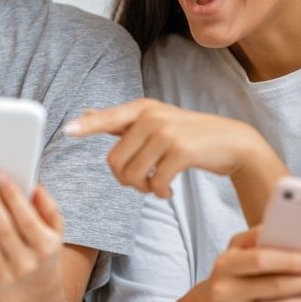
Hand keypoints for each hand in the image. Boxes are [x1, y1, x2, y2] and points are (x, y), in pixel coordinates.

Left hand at [0, 167, 64, 291]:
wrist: (34, 285)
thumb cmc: (41, 245)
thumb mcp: (54, 228)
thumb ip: (48, 208)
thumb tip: (36, 188)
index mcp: (46, 247)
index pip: (27, 218)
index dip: (12, 196)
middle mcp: (27, 263)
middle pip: (2, 227)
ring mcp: (7, 274)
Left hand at [65, 98, 279, 197]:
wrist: (232, 143)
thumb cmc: (189, 135)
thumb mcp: (156, 120)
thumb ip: (121, 120)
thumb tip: (85, 113)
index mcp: (141, 108)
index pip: (107, 117)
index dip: (87, 126)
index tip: (67, 131)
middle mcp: (151, 116)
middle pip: (115, 161)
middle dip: (125, 180)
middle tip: (142, 183)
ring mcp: (166, 132)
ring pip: (133, 175)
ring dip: (142, 189)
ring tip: (155, 186)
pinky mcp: (181, 151)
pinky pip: (155, 183)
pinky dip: (160, 193)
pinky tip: (169, 191)